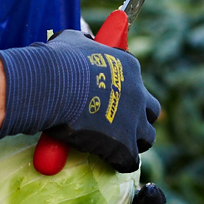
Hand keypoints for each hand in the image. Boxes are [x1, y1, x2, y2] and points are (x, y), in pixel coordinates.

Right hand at [0, 30, 160, 171]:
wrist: (51, 86)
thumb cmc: (58, 61)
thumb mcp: (73, 41)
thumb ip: (84, 44)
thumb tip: (81, 42)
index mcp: (129, 67)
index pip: (136, 82)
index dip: (123, 92)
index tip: (109, 97)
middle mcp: (138, 93)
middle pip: (151, 110)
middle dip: (139, 116)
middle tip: (119, 122)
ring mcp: (133, 121)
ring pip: (147, 136)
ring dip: (133, 140)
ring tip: (115, 144)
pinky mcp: (124, 146)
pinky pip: (129, 161)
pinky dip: (118, 161)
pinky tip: (105, 160)